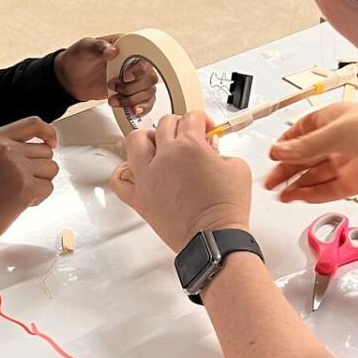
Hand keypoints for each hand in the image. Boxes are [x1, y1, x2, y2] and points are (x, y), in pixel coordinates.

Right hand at [0, 117, 58, 247]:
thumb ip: (8, 149)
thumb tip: (40, 148)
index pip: (32, 124)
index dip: (48, 132)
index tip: (52, 142)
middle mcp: (6, 149)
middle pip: (45, 151)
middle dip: (39, 168)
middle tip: (20, 183)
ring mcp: (17, 167)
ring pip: (51, 168)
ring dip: (41, 183)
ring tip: (19, 193)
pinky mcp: (26, 187)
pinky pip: (48, 188)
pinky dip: (39, 198)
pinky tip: (20, 204)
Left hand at [55, 37, 157, 117]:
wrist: (69, 78)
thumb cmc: (77, 59)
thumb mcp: (84, 48)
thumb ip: (97, 47)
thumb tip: (112, 51)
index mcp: (126, 47)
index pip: (144, 58)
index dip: (138, 70)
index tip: (125, 77)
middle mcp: (133, 63)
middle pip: (150, 78)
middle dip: (132, 88)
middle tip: (112, 86)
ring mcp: (133, 80)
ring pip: (149, 92)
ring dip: (132, 99)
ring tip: (114, 99)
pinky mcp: (130, 93)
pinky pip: (145, 102)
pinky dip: (140, 108)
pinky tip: (130, 109)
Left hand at [109, 112, 251, 252]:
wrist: (215, 239)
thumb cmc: (226, 209)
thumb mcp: (237, 167)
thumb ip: (221, 150)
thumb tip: (211, 150)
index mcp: (189, 145)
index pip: (191, 117)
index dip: (202, 121)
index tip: (206, 131)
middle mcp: (165, 156)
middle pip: (164, 124)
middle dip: (179, 126)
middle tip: (188, 138)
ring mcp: (148, 176)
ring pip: (135, 141)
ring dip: (148, 139)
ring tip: (159, 146)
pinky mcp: (139, 197)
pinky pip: (119, 178)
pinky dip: (124, 171)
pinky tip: (135, 170)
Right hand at [262, 103, 357, 204]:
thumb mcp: (334, 133)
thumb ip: (304, 147)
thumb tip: (279, 151)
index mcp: (333, 119)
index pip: (302, 131)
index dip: (287, 144)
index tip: (273, 155)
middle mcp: (339, 140)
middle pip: (306, 157)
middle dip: (287, 169)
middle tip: (270, 181)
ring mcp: (347, 162)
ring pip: (316, 176)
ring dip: (297, 184)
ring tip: (280, 193)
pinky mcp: (356, 182)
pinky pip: (329, 189)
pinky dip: (312, 194)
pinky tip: (298, 197)